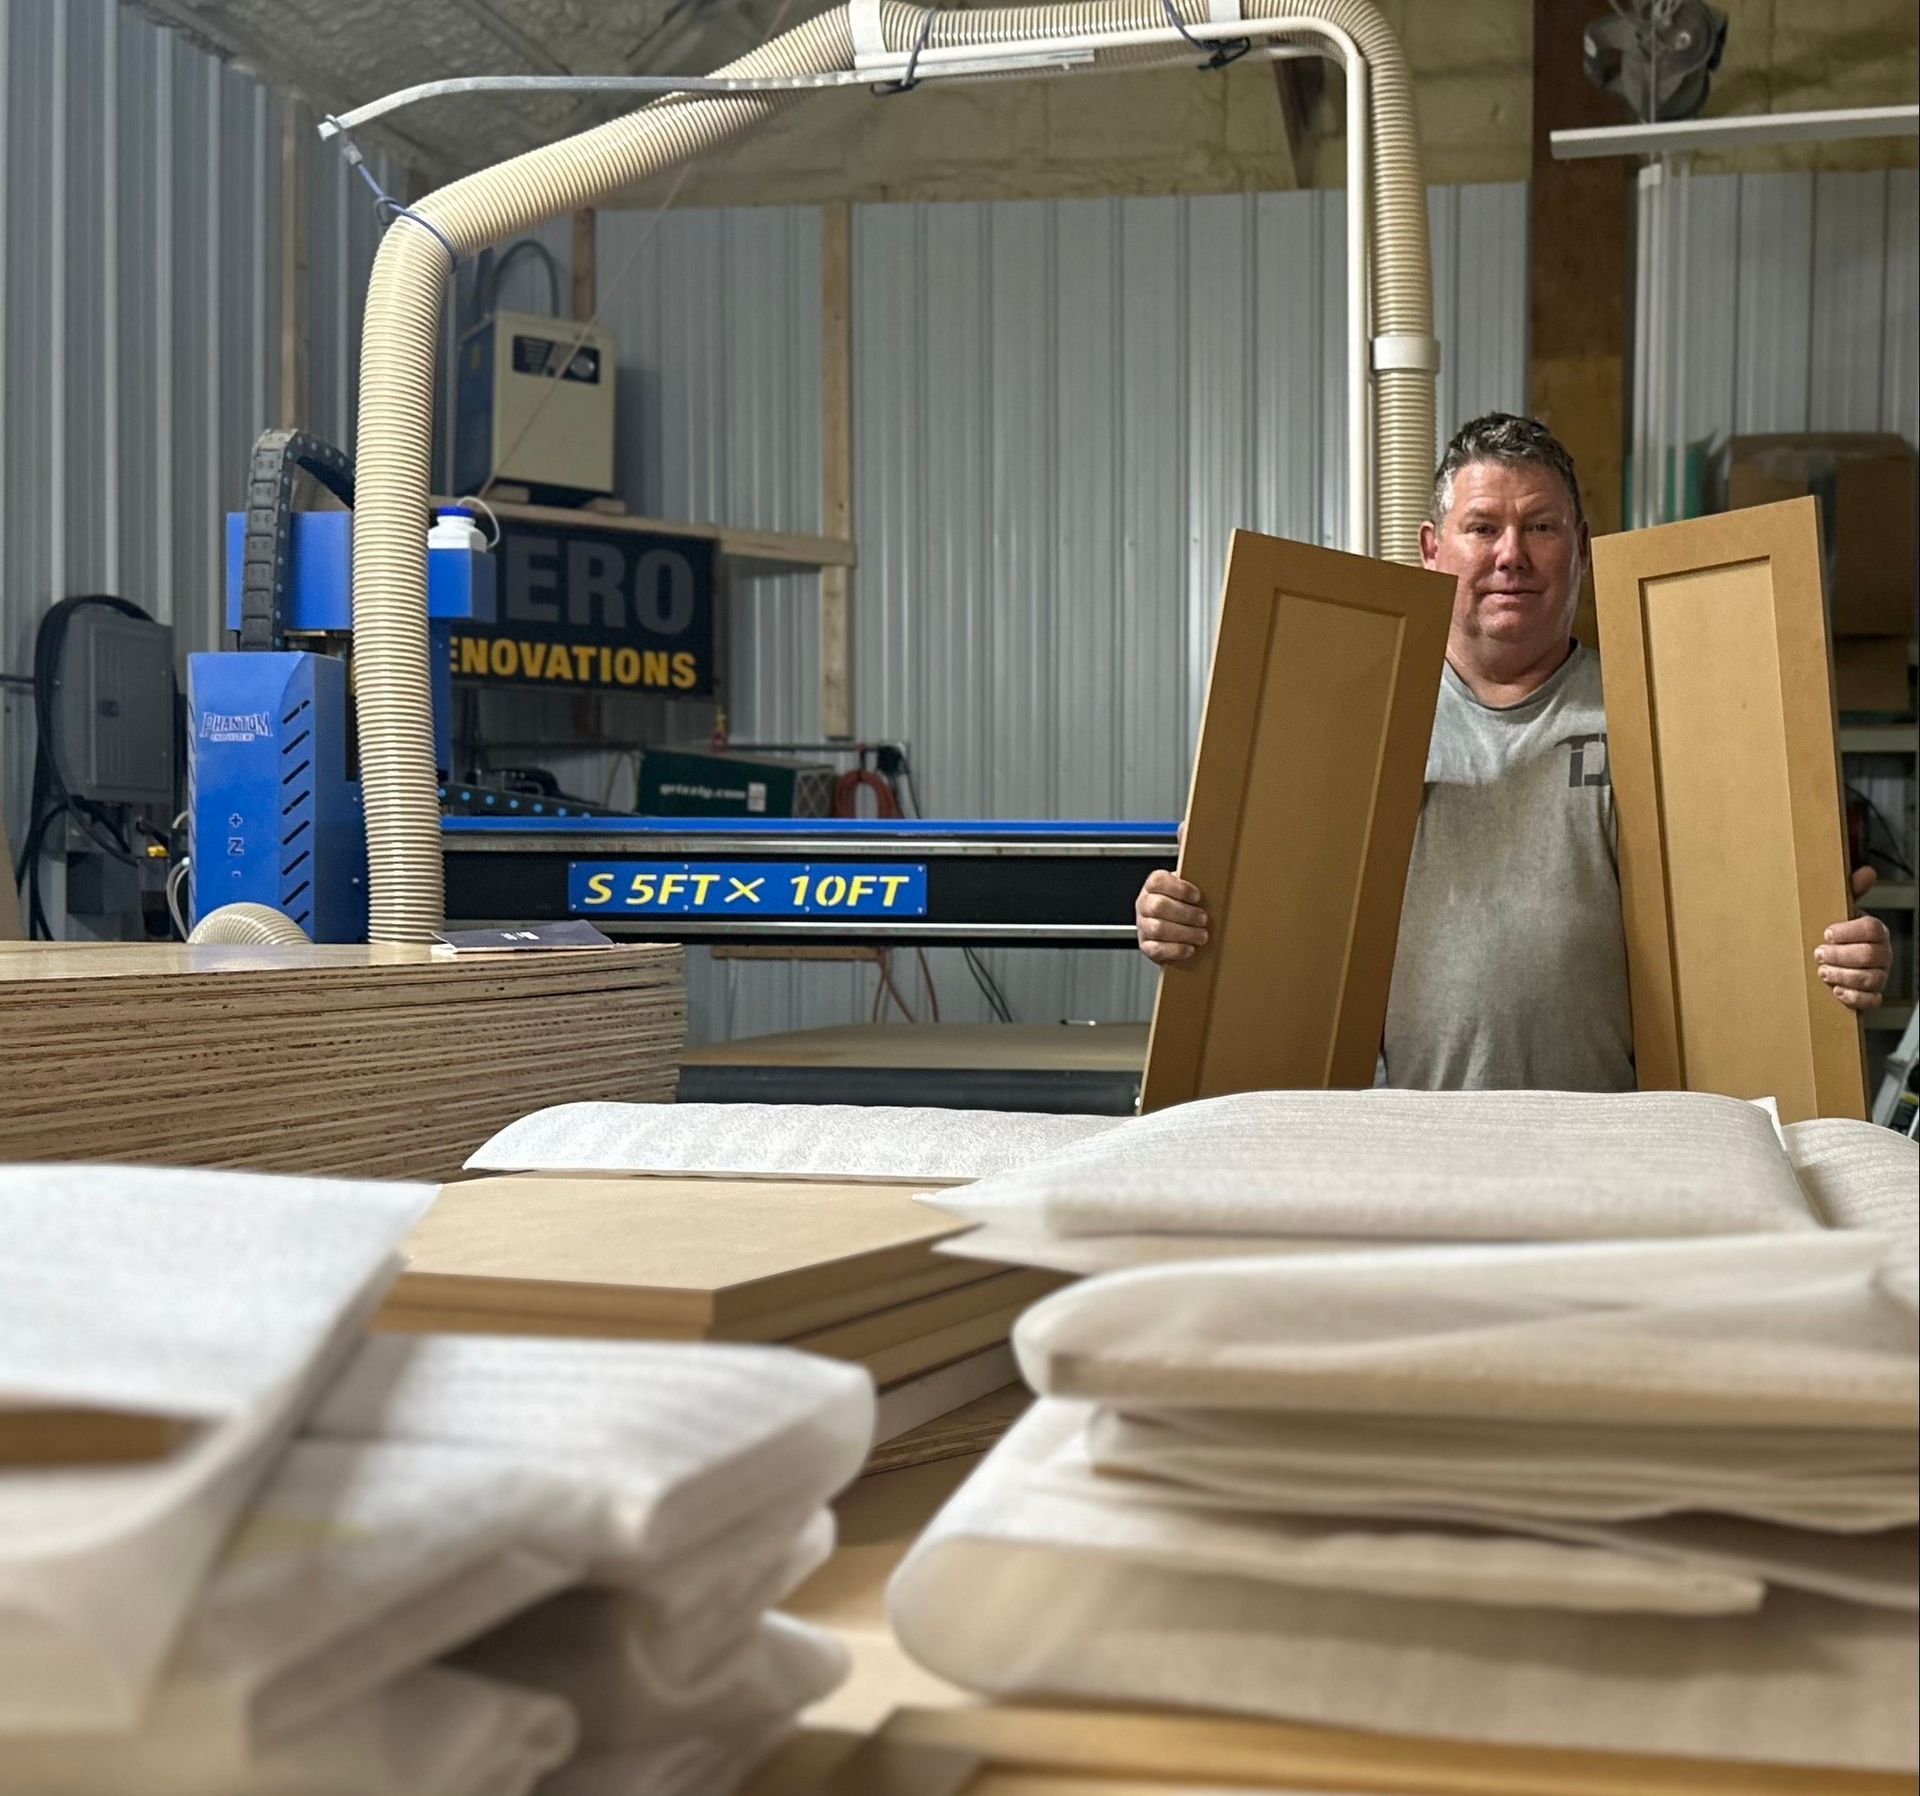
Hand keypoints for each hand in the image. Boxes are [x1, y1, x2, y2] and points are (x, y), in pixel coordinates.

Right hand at [1136, 847, 1209, 964]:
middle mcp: (1145, 904)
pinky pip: (1156, 950)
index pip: (1157, 881)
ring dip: (1184, 933)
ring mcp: (1144, 926)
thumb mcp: (1188, 875)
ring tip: (1202, 935)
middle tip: (1204, 918)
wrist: (1183, 930)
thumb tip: (1185, 826)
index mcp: (1154, 885)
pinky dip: (1175, 950)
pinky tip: (1190, 948)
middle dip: (1185, 914)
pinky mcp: (1147, 947)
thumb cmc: (1187, 901)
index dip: (1179, 888)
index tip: (1198, 895)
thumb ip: (1186, 851)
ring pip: (1157, 928)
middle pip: (1158, 906)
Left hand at [1813, 867, 1892, 1013]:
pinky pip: (1872, 1001)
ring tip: (1823, 972)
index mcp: (1876, 932)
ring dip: (1843, 975)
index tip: (1826, 933)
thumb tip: (1866, 872)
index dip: (1848, 932)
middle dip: (1841, 955)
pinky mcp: (1872, 996)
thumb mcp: (1840, 911)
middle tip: (1818, 954)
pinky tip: (1837, 992)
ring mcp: (1879, 976)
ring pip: (1870, 978)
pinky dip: (1854, 998)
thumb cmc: (1837, 935)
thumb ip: (1851, 892)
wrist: (1832, 961)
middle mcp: (1882, 954)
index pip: (1872, 929)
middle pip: (1870, 955)